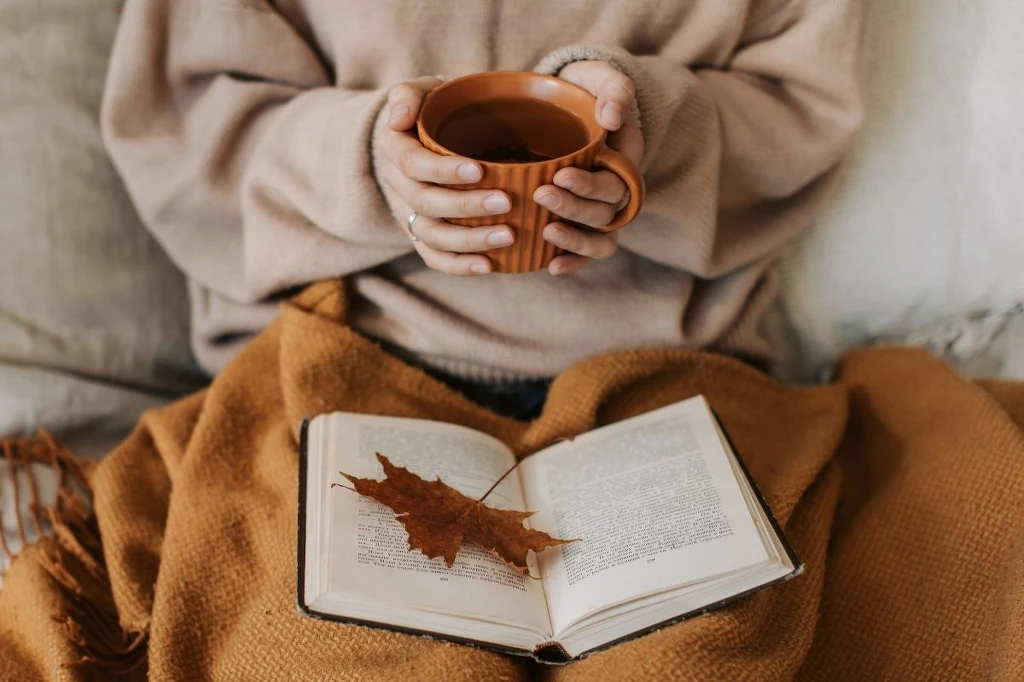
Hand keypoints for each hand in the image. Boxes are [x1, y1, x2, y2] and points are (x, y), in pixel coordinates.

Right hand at [378, 77, 514, 275]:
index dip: (443, 170)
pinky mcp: (423, 235)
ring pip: (431, 235)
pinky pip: (435, 257)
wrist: (425, 136)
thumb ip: (408, 95)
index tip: (478, 170)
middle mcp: (399, 185)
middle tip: (505, 202)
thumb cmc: (433, 110)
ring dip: (468, 240)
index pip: (413, 163)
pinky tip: (489, 265)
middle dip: (465, 206)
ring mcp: (410, 214)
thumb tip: (398, 117)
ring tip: (507, 236)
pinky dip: (459, 266)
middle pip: (425, 203)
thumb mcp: (421, 91)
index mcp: (395, 149)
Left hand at [540, 61, 643, 274]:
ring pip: (601, 239)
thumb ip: (613, 89)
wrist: (565, 106)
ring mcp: (599, 210)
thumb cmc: (583, 90)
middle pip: (606, 212)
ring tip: (546, 232)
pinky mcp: (580, 223)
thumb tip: (613, 117)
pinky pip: (586, 253)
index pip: (616, 182)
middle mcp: (616, 190)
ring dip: (576, 241)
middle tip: (541, 194)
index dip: (590, 185)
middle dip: (574, 208)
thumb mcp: (599, 78)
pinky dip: (572, 262)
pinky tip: (551, 267)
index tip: (560, 174)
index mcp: (626, 160)